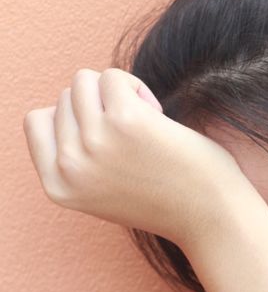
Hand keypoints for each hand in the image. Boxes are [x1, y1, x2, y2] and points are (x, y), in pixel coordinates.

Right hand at [22, 67, 249, 246]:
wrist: (208, 215)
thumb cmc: (162, 196)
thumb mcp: (100, 189)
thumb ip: (76, 157)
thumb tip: (64, 104)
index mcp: (58, 186)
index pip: (37, 122)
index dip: (70, 117)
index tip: (103, 133)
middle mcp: (69, 166)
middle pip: (65, 98)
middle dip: (99, 104)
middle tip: (132, 135)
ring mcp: (93, 142)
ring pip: (85, 80)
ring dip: (116, 91)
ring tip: (143, 120)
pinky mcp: (124, 119)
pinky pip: (114, 76)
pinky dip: (135, 87)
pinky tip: (158, 115)